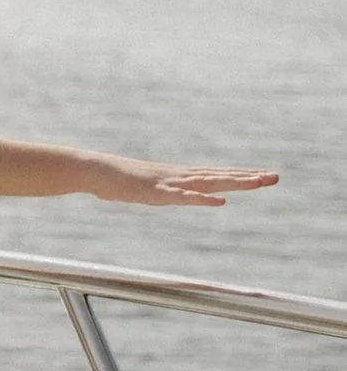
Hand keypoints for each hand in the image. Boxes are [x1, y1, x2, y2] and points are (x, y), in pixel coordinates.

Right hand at [87, 159, 279, 208]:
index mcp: (181, 176)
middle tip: (275, 177)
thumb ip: (162, 191)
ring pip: (208, 182)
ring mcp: (170, 182)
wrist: (95, 170)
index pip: (218, 174)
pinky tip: (220, 201)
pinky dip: (202, 199)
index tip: (264, 175)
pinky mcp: (156, 192)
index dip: (242, 175)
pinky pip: (183, 196)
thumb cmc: (119, 180)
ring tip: (257, 183)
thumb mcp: (148, 188)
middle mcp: (181, 175)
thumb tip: (167, 194)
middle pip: (221, 176)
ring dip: (234, 183)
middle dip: (248, 177)